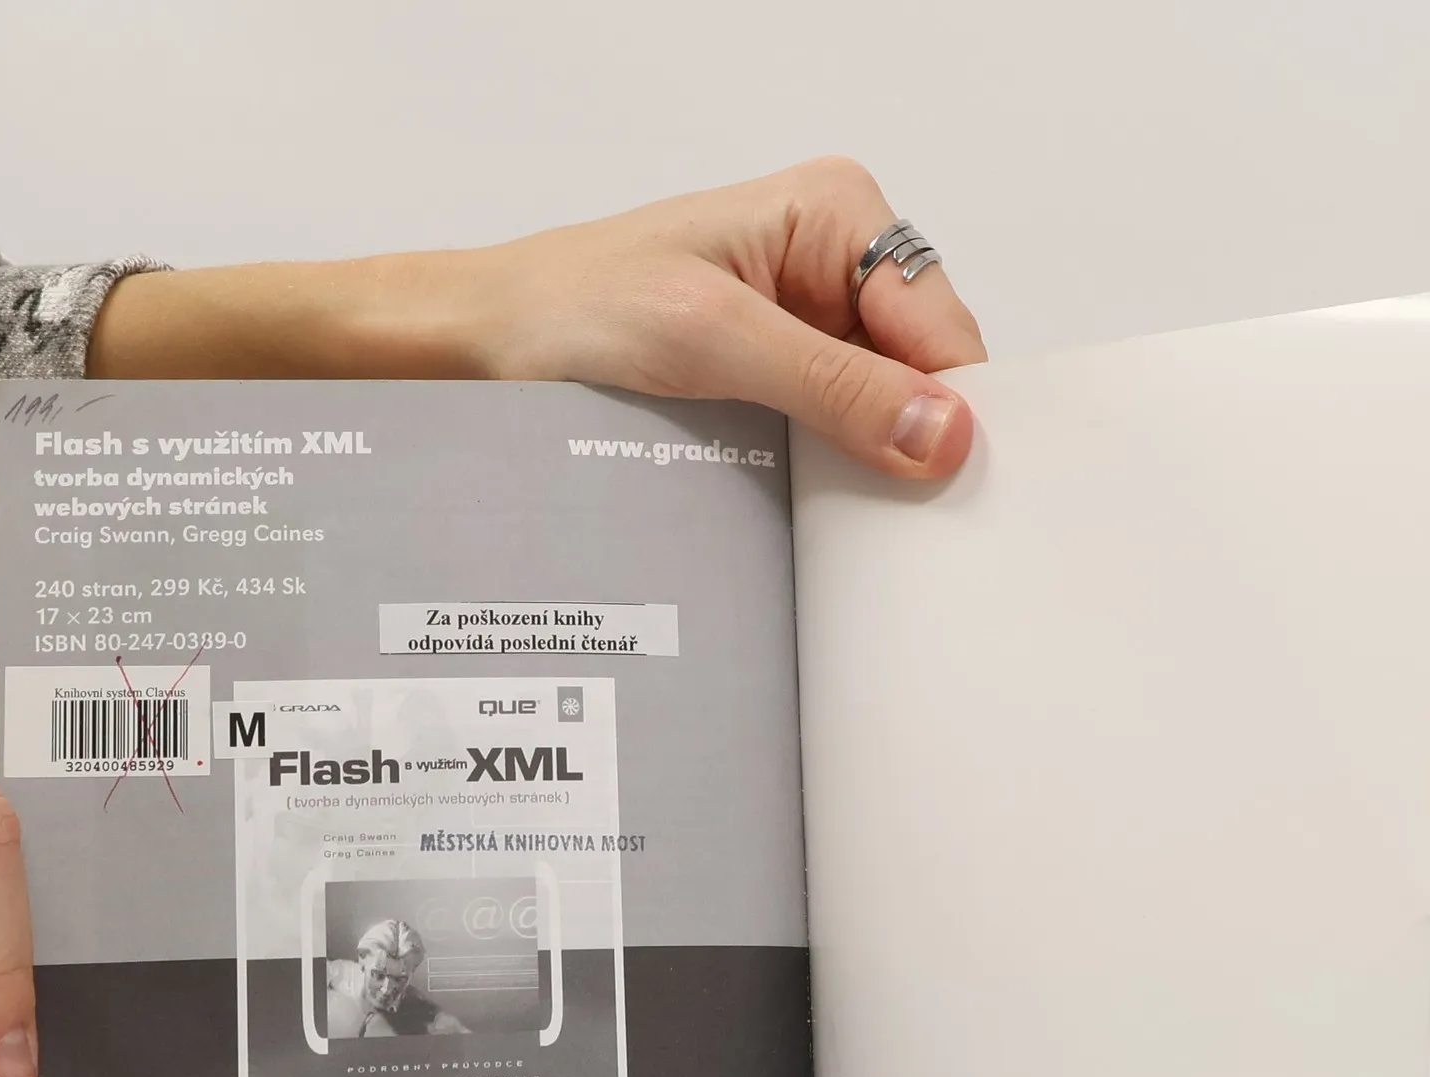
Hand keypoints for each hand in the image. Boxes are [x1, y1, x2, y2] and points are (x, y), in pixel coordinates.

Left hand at [88, 157, 986, 479]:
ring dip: (861, 467)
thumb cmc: (564, 311)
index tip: (946, 489)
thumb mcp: (710, 343)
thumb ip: (834, 388)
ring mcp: (805, 327)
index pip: (945, 328)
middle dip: (908, 442)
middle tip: (880, 511)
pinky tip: (799, 499)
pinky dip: (825, 477)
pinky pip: (834, 439)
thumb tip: (944, 433)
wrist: (476, 350)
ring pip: (883, 416)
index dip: (953, 413)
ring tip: (819, 499)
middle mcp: (831, 263)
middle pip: (923, 375)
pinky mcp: (773, 383)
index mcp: (836, 212)